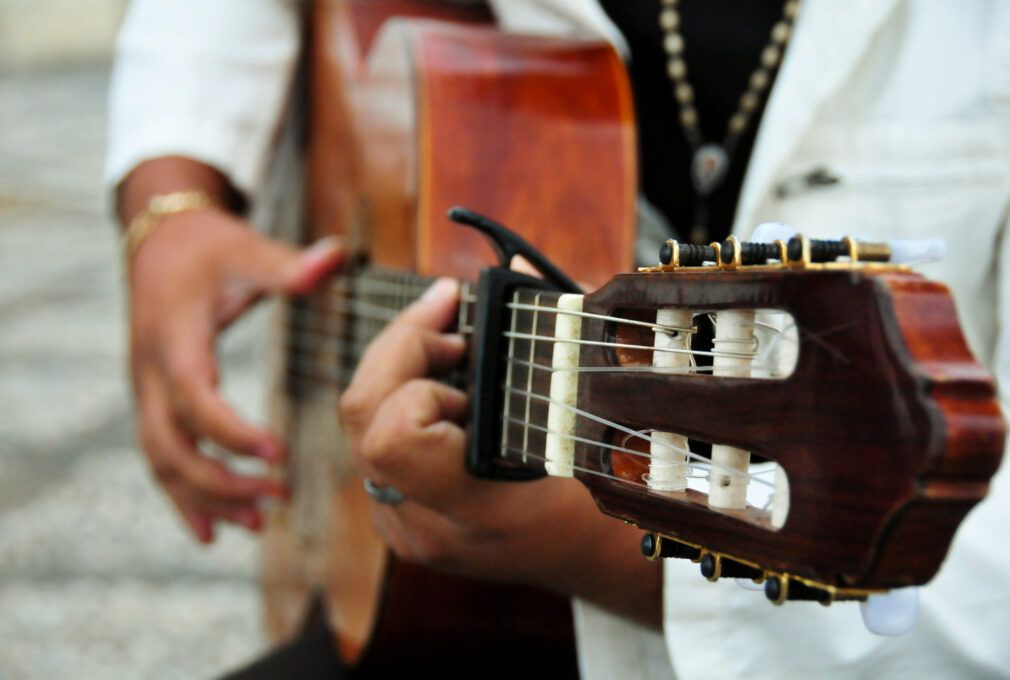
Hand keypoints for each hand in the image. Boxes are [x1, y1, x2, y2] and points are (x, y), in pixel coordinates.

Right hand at [128, 207, 342, 541]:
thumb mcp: (247, 248)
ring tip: (258, 523)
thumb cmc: (208, 248)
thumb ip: (291, 264)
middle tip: (279, 497)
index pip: (194, 397)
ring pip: (163, 462)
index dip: (230, 431)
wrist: (158, 242)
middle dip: (220, 481)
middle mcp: (151, 373)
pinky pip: (161, 459)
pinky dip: (184, 498)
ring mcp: (146, 391)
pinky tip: (213, 531)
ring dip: (206, 498)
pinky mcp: (154, 402)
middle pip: (170, 445)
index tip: (278, 455)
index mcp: (175, 338)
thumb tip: (338, 255)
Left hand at [339, 279, 661, 624]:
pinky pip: (373, 437)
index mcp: (474, 511)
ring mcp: (404, 523)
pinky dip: (400, 393)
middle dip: (400, 346)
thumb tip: (511, 265)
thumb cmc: (605, 494)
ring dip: (398, 365)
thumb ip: (552, 339)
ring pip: (359, 423)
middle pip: (361, 415)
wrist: (597, 560)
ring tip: (451, 345)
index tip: (466, 347)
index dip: (417, 380)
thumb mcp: (591, 418)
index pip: (393, 437)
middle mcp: (425, 523)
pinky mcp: (398, 511)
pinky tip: (443, 378)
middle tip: (451, 320)